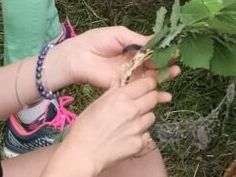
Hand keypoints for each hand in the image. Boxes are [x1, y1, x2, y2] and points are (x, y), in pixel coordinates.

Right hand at [53, 76, 169, 175]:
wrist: (83, 154)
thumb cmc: (85, 128)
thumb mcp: (96, 103)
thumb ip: (112, 91)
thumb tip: (118, 82)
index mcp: (121, 97)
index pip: (147, 84)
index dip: (148, 84)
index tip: (147, 87)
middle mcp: (132, 110)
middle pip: (153, 98)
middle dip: (149, 98)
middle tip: (140, 103)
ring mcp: (137, 128)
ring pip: (151, 116)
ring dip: (145, 117)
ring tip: (132, 123)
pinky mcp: (139, 143)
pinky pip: (147, 134)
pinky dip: (141, 135)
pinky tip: (129, 136)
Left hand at [55, 27, 181, 90]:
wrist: (78, 56)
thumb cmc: (97, 40)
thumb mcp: (121, 35)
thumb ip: (139, 40)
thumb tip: (158, 40)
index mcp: (134, 48)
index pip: (154, 50)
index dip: (165, 50)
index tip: (176, 50)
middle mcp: (135, 62)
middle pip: (155, 65)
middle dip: (167, 64)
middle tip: (177, 64)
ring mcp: (130, 76)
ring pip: (151, 77)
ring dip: (164, 76)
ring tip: (174, 73)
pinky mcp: (123, 87)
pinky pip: (140, 90)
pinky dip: (153, 92)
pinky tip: (164, 92)